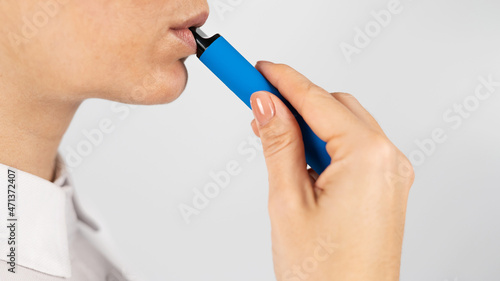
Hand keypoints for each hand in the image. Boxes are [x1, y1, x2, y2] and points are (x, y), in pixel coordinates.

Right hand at [250, 61, 413, 280]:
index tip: (257, 70)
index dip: (283, 81)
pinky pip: (352, 150)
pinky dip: (323, 145)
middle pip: (334, 107)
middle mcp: (387, 161)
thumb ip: (279, 144)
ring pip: (343, 127)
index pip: (317, 101)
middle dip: (294, 102)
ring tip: (270, 134)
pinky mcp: (383, 188)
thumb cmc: (325, 275)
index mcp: (368, 158)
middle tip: (257, 101)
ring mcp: (389, 175)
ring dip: (307, 125)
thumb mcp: (288, 202)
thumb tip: (267, 105)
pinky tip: (296, 157)